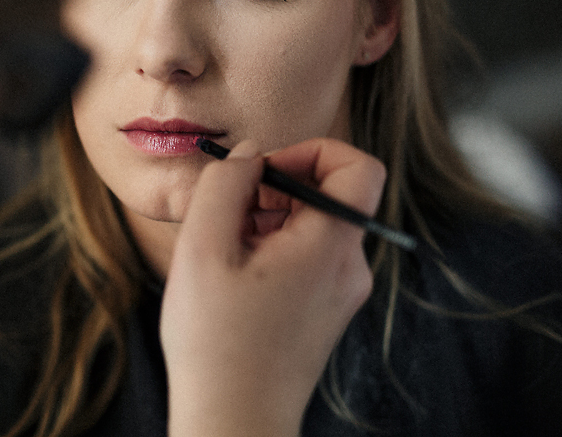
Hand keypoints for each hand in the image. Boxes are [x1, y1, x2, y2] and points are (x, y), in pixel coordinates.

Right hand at [161, 138, 385, 436]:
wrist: (233, 420)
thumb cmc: (215, 340)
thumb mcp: (203, 246)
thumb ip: (226, 183)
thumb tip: (250, 153)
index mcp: (330, 247)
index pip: (358, 167)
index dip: (312, 151)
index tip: (262, 172)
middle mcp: (349, 267)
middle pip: (327, 195)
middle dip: (273, 189)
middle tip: (226, 214)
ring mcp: (340, 292)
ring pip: (311, 225)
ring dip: (266, 220)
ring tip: (222, 252)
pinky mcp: (325, 311)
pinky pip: (306, 256)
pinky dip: (270, 249)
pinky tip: (232, 276)